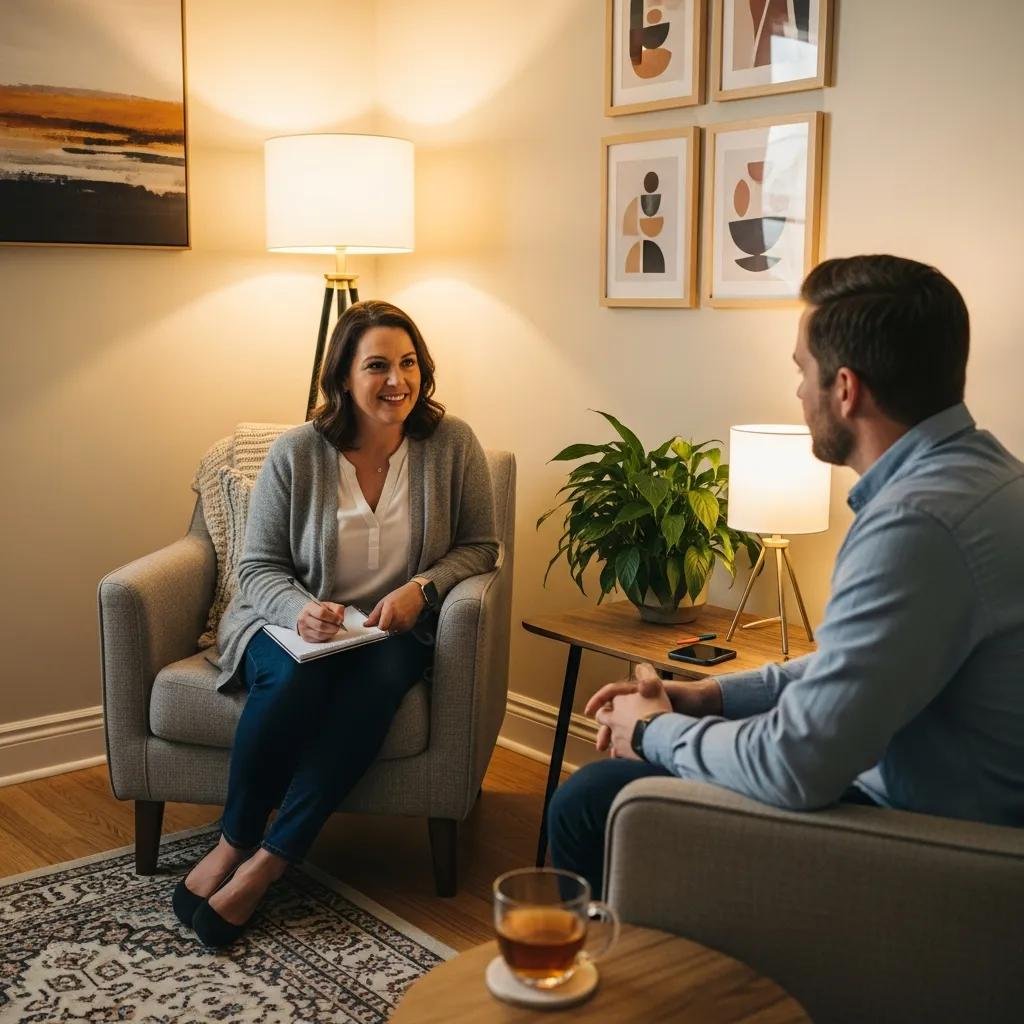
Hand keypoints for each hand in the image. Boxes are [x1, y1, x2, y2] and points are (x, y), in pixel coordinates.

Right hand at [297, 600, 345, 642]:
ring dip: (331, 633)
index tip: (339, 620)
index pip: (321, 613)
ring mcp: (303, 629)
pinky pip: (318, 639)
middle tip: (338, 626)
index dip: (333, 618)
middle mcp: (304, 618)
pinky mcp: (306, 637)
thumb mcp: (328, 605)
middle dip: (333, 627)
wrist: (308, 616)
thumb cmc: (319, 610)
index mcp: (309, 607)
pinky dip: (327, 637)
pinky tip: (329, 632)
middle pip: (321, 625)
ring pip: (320, 634)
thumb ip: (337, 609)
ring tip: (334, 629)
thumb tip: (340, 618)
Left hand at [364, 581, 425, 632]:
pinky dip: (397, 626)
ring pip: (392, 631)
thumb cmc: (400, 595)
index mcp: (390, 609)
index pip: (382, 626)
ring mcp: (404, 623)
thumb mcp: (384, 601)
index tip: (378, 622)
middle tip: (388, 615)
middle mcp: (398, 617)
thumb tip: (366, 624)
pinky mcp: (409, 626)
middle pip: (386, 629)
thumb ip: (374, 614)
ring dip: (391, 625)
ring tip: (395, 615)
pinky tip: (400, 617)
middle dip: (384, 624)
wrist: (416, 595)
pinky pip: (398, 631)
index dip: (379, 625)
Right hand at [585, 668, 722, 746]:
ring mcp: (643, 718)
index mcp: (638, 691)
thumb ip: (653, 685)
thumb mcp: (670, 688)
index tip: (590, 711)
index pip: (612, 692)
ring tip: (611, 754)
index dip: (599, 699)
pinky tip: (624, 759)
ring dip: (613, 741)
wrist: (705, 707)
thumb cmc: (689, 696)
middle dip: (605, 730)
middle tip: (601, 745)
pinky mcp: (650, 731)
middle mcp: (638, 704)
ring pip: (621, 730)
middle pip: (613, 716)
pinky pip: (632, 741)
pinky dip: (626, 750)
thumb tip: (645, 685)